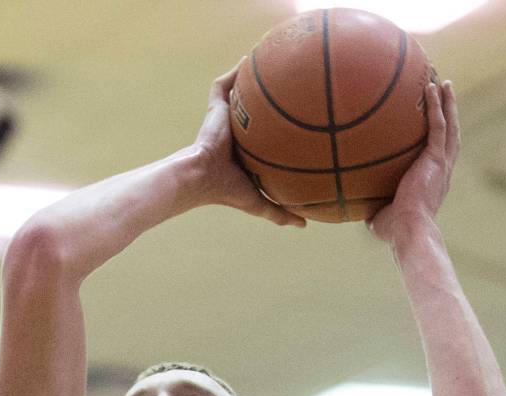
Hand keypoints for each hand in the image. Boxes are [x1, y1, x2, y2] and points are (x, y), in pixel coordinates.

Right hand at [194, 60, 305, 227]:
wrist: (200, 176)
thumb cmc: (226, 191)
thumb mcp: (258, 203)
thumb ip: (280, 212)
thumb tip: (305, 226)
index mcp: (245, 153)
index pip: (263, 138)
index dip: (277, 130)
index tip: (297, 123)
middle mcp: (235, 135)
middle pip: (253, 113)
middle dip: (267, 102)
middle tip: (292, 88)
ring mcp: (223, 120)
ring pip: (239, 95)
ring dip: (250, 80)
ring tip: (271, 63)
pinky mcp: (214, 108)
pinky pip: (222, 85)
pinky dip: (234, 71)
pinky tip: (250, 59)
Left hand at [367, 81, 458, 244]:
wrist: (407, 230)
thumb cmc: (392, 229)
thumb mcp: (378, 213)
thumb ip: (370, 202)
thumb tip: (349, 200)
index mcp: (432, 181)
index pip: (437, 155)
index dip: (437, 139)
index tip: (432, 126)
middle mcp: (441, 170)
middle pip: (449, 134)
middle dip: (448, 113)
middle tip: (444, 94)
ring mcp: (441, 163)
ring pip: (449, 125)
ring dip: (448, 103)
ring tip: (444, 83)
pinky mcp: (436, 159)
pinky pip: (438, 126)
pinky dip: (437, 107)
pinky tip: (432, 88)